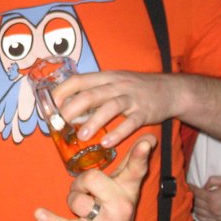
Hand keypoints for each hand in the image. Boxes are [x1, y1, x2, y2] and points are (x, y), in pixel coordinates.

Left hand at [33, 136, 155, 220]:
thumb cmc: (112, 210)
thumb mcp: (124, 189)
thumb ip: (132, 163)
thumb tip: (149, 137)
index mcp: (129, 191)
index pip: (136, 169)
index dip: (140, 155)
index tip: (146, 141)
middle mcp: (122, 207)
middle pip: (92, 178)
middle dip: (81, 182)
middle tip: (85, 191)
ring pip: (77, 199)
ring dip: (72, 200)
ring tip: (80, 209)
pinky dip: (50, 220)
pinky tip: (39, 214)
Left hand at [52, 70, 175, 147]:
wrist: (170, 89)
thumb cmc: (135, 89)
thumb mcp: (113, 84)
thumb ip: (93, 94)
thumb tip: (68, 110)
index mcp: (105, 77)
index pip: (78, 80)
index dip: (62, 92)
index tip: (50, 106)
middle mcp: (116, 85)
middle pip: (90, 94)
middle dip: (72, 109)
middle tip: (60, 123)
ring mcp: (131, 98)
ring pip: (109, 107)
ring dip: (93, 122)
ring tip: (81, 136)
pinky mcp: (144, 112)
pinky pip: (130, 122)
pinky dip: (118, 133)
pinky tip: (107, 143)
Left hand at [190, 175, 220, 220]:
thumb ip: (212, 180)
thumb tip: (204, 186)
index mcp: (213, 197)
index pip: (197, 193)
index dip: (191, 188)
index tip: (189, 185)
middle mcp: (213, 209)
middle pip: (196, 203)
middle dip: (193, 196)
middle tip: (192, 192)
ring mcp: (217, 217)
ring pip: (199, 212)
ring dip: (195, 206)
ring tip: (196, 201)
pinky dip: (200, 216)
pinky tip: (199, 211)